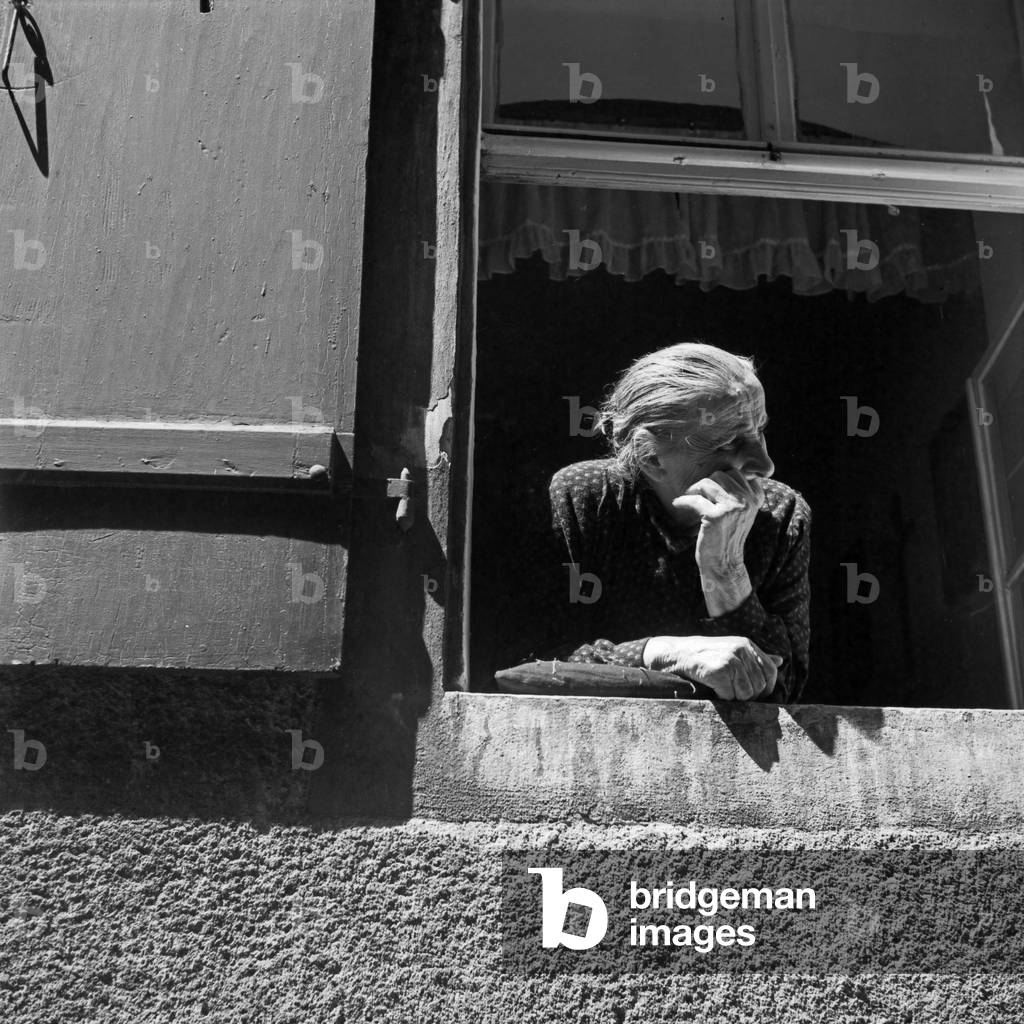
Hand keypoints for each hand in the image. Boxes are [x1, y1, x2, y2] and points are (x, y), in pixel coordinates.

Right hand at [643, 634, 782, 700]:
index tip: (752, 692)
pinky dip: (721, 697)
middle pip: (760, 686)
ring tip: (721, 687)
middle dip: (748, 694)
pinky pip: (730, 696)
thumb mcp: (734, 650)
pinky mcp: (719, 672)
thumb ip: (757, 657)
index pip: (771, 672)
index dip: (765, 687)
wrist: (678, 653)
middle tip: (732, 691)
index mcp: (747, 645)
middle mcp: (741, 651)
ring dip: (734, 697)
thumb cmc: (707, 655)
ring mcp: (731, 660)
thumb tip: (781, 660)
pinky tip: (712, 687)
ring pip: (746, 694)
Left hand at [672, 469, 764, 576]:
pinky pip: (695, 499)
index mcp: (755, 499)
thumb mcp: (740, 513)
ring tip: (688, 496)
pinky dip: (683, 501)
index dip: (721, 479)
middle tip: (696, 493)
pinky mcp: (716, 517)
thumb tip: (719, 473)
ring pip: (708, 482)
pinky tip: (677, 504)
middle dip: (706, 482)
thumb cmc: (728, 538)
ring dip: (694, 488)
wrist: (724, 564)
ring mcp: (732, 508)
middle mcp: (747, 501)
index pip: (737, 474)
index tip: (710, 490)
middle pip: (721, 475)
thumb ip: (737, 494)